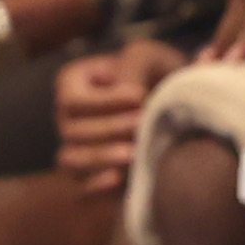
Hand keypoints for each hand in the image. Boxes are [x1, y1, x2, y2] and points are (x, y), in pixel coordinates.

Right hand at [53, 38, 187, 193]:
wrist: (177, 109)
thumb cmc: (158, 75)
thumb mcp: (150, 57)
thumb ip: (134, 66)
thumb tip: (130, 94)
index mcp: (72, 84)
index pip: (72, 99)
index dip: (102, 101)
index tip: (139, 96)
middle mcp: (67, 118)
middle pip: (72, 131)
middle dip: (110, 128)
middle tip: (143, 124)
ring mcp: (75, 149)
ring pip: (71, 160)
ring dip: (101, 157)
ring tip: (135, 153)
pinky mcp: (90, 177)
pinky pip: (80, 187)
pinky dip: (96, 185)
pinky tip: (121, 179)